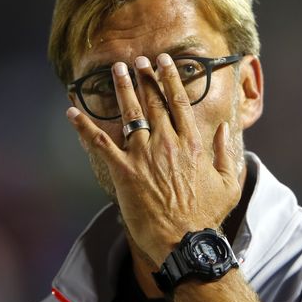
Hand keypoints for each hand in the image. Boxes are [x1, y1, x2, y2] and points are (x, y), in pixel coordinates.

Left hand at [66, 53, 240, 265]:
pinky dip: (84, 127)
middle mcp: (167, 142)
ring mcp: (144, 155)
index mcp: (192, 142)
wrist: (186, 241)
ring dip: (122, 89)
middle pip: (153, 101)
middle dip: (144, 77)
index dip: (169, 78)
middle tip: (138, 60)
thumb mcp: (229, 181)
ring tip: (116, 69)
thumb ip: (225, 151)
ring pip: (130, 113)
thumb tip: (223, 127)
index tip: (163, 62)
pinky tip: (72, 111)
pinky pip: (101, 143)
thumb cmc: (208, 215)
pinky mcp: (124, 172)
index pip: (179, 101)